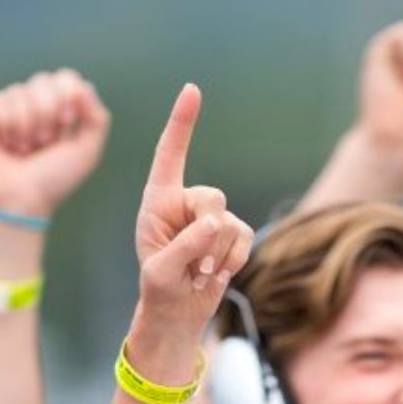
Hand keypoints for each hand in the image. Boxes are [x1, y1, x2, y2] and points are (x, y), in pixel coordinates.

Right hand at [0, 70, 110, 219]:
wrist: (19, 201)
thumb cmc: (54, 181)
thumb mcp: (87, 152)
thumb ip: (97, 118)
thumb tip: (84, 85)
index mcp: (58, 113)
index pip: (65, 78)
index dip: (67, 93)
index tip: (67, 120)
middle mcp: (32, 108)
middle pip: (43, 80)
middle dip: (47, 110)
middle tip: (45, 140)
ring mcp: (7, 110)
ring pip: (19, 91)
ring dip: (26, 125)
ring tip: (23, 149)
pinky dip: (7, 125)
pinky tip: (5, 144)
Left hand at [132, 85, 254, 334]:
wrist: (178, 313)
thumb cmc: (159, 288)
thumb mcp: (161, 271)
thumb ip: (186, 245)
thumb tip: (217, 222)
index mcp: (158, 200)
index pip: (170, 154)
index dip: (182, 122)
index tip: (192, 90)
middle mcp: (185, 202)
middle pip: (212, 197)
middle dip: (208, 234)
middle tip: (196, 266)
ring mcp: (212, 218)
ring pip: (230, 222)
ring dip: (218, 256)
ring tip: (200, 274)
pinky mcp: (232, 235)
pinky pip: (244, 238)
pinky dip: (233, 261)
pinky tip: (218, 274)